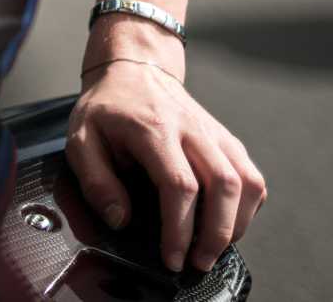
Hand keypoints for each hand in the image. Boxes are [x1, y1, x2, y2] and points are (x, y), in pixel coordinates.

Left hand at [65, 55, 265, 273]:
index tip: (173, 258)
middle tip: (199, 262)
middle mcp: (192, 129)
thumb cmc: (107, 109)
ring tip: (214, 247)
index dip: (180, 228)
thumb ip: (96, 180)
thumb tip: (119, 219)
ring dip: (238, 223)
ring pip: (247, 182)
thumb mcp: (81, 138)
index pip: (179, 185)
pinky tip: (228, 221)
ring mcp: (215, 133)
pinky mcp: (227, 139)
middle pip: (224, 186)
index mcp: (154, 129)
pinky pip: (252, 176)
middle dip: (216, 233)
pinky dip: (248, 205)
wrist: (133, 69)